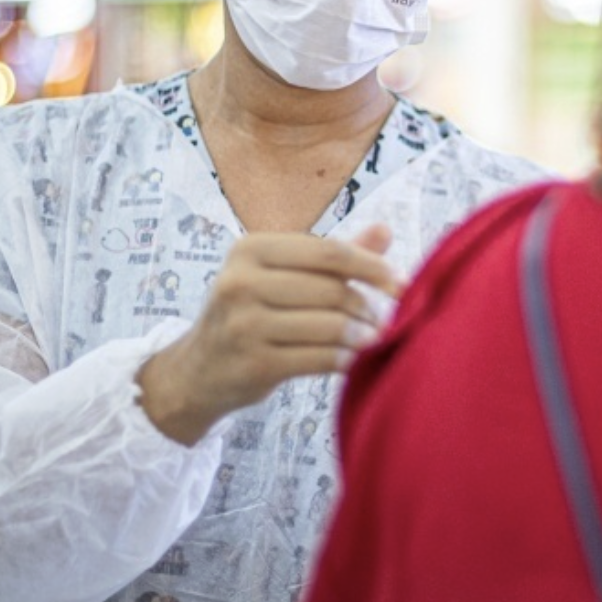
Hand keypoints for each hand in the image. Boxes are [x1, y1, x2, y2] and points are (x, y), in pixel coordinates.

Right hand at [136, 225, 401, 445]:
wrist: (197, 371)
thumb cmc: (251, 315)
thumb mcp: (282, 276)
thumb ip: (334, 257)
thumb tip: (386, 230)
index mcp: (251, 249)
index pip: (329, 252)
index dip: (373, 267)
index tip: (403, 284)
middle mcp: (241, 281)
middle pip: (331, 288)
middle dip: (367, 306)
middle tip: (384, 320)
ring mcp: (243, 323)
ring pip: (327, 324)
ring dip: (360, 335)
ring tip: (372, 340)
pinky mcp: (252, 362)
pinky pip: (316, 358)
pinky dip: (343, 359)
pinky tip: (352, 361)